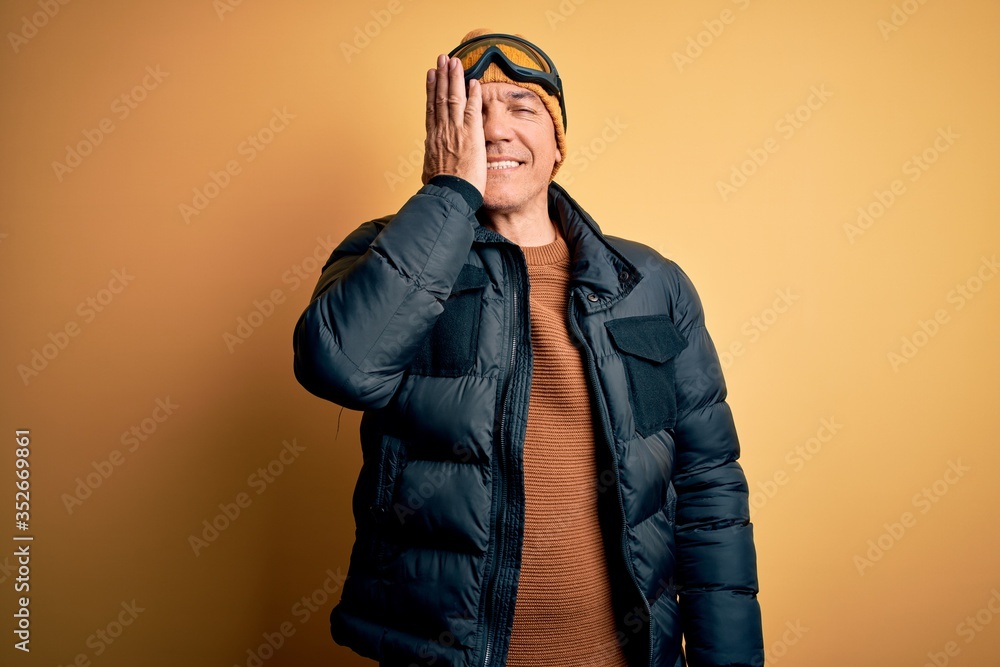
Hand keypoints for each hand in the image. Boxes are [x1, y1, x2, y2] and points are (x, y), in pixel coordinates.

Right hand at [421, 54, 485, 196]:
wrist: (448, 195)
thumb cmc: (440, 191)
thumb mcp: (430, 174)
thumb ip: (431, 164)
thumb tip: (429, 167)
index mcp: (432, 139)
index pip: (432, 109)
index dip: (431, 90)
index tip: (431, 76)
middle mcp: (441, 131)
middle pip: (441, 97)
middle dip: (442, 76)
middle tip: (442, 59)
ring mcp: (456, 131)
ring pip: (454, 98)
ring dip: (454, 78)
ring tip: (454, 61)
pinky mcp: (471, 135)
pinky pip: (473, 110)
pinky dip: (473, 95)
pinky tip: (474, 82)